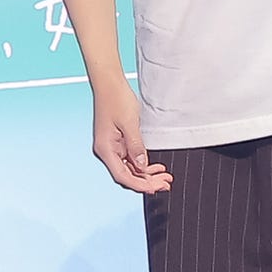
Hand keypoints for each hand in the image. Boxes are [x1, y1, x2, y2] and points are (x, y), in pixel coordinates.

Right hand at [92, 79, 172, 194]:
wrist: (110, 84)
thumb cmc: (116, 99)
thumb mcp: (130, 123)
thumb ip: (136, 145)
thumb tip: (142, 165)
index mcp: (105, 149)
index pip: (123, 176)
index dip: (140, 184)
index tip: (155, 188)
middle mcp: (107, 151)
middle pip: (127, 175)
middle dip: (147, 181)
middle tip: (165, 184)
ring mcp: (112, 147)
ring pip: (130, 168)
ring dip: (147, 174)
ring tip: (164, 177)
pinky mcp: (118, 142)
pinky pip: (131, 159)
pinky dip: (143, 165)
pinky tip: (155, 167)